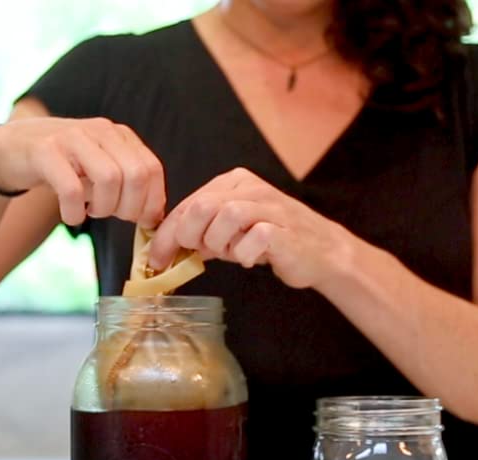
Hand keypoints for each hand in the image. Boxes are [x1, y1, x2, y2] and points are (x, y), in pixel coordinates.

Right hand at [0, 117, 165, 226]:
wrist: (10, 148)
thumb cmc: (62, 166)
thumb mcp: (99, 169)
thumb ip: (127, 186)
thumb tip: (154, 218)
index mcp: (118, 135)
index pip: (152, 169)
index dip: (150, 202)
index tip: (138, 220)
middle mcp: (100, 131)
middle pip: (135, 176)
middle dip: (128, 208)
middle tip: (110, 215)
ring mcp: (72, 138)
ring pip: (109, 180)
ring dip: (102, 208)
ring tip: (89, 211)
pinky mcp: (45, 151)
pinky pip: (72, 189)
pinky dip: (74, 212)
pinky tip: (70, 215)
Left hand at [148, 168, 358, 290]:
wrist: (321, 251)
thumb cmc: (273, 241)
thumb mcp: (231, 233)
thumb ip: (202, 234)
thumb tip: (167, 250)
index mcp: (234, 183)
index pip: (189, 203)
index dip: (167, 233)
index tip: (156, 258)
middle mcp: (251, 189)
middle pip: (202, 206)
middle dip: (190, 237)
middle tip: (198, 254)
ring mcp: (270, 207)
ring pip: (225, 217)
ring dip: (220, 244)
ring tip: (231, 253)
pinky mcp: (284, 230)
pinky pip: (254, 238)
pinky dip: (246, 254)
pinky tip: (252, 258)